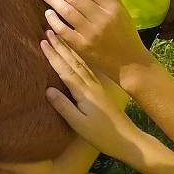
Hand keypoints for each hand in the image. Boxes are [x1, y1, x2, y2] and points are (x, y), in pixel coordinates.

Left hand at [38, 0, 151, 84]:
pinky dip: (53, 20)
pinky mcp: (82, 46)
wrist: (130, 64)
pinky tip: (48, 12)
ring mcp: (91, 33)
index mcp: (113, 8)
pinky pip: (63, 30)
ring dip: (53, 0)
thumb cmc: (125, 34)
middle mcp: (102, 19)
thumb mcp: (121, 12)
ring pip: (67, 11)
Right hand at [42, 31, 139, 158]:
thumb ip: (64, 106)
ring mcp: (96, 86)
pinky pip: (86, 67)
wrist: (130, 141)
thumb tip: (47, 89)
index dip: (53, 55)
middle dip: (59, 46)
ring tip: (59, 36)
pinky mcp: (100, 89)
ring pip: (79, 62)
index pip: (64, 69)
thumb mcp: (79, 124)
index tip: (42, 41)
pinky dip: (78, 57)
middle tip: (48, 31)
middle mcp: (90, 85)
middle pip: (72, 61)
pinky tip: (76, 53)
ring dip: (68, 48)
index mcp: (84, 92)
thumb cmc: (102, 136)